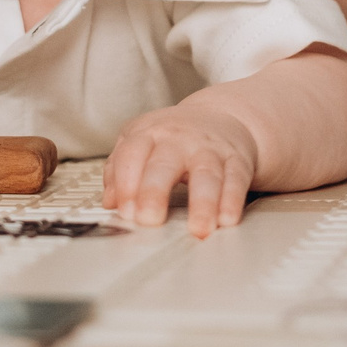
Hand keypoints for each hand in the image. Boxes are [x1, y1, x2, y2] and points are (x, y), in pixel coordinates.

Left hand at [102, 104, 260, 238]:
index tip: (125, 211)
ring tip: (199, 228)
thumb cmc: (174, 137)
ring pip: (206, 174)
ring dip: (203, 203)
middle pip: (165, 164)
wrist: (222, 118)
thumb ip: (119, 170)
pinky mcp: (237, 161)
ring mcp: (210, 150)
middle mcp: (179, 140)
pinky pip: (235, 181)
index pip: (132, 154)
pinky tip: (226, 219)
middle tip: (149, 219)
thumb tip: (110, 201)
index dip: (126, 183)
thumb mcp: (141, 142)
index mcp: (150, 133)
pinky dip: (232, 201)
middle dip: (155, 192)